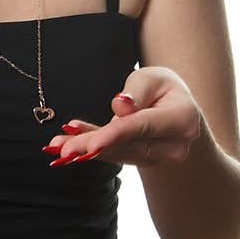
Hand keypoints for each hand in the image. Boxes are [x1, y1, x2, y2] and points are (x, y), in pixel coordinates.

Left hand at [41, 67, 202, 168]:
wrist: (175, 106)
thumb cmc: (162, 86)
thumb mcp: (153, 77)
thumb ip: (137, 91)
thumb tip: (120, 106)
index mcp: (183, 119)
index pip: (142, 127)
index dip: (115, 135)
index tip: (91, 146)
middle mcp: (174, 145)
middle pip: (126, 144)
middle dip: (90, 146)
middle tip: (61, 149)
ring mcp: (160, 157)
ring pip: (116, 152)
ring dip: (84, 148)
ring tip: (56, 145)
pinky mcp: (143, 161)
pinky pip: (113, 154)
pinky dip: (90, 149)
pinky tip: (66, 146)